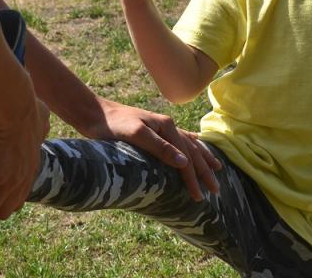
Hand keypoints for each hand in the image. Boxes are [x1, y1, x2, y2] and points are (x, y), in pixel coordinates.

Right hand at [0, 97, 50, 217]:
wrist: (14, 109)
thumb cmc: (26, 108)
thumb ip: (42, 124)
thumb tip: (40, 121)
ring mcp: (8, 181)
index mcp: (30, 171)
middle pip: (2, 211)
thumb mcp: (41, 120)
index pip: (17, 201)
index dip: (0, 203)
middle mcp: (20, 181)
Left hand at [88, 99, 222, 200]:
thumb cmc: (112, 126)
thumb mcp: (136, 135)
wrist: (94, 113)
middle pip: (192, 151)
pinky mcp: (154, 128)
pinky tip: (197, 142)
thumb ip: (160, 148)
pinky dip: (191, 143)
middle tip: (216, 190)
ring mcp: (162, 126)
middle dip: (205, 171)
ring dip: (203, 157)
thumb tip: (185, 163)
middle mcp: (168, 125)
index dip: (193, 179)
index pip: (185, 158)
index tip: (199, 197)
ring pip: (190, 144)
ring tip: (217, 168)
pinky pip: (180, 138)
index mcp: (167, 127)